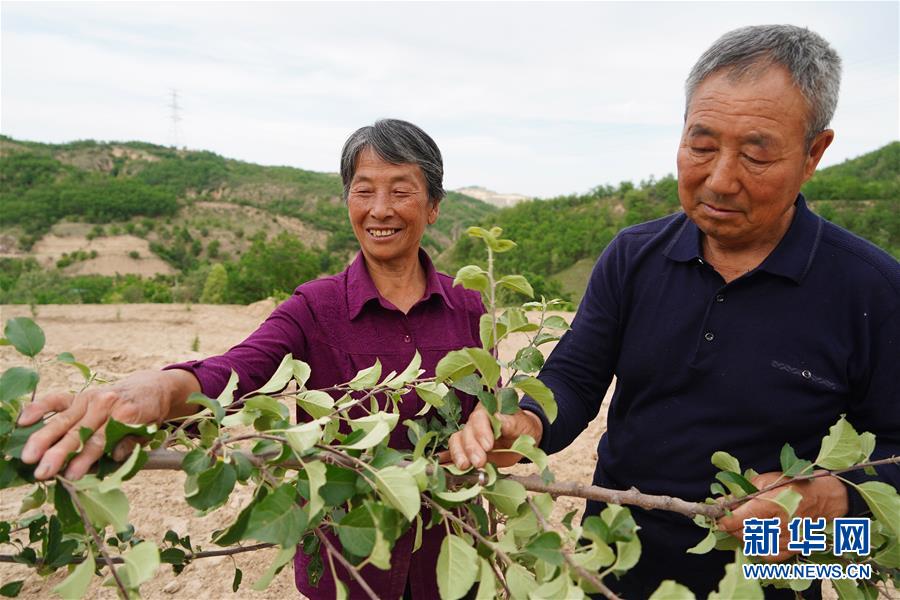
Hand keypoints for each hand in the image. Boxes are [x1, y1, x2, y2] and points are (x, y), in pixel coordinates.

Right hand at [17, 369, 200, 480]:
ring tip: (28, 456)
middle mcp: (104, 403)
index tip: (71, 476)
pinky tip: (23, 421)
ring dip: (43, 438)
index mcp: (125, 414)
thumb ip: (131, 443)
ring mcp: (89, 398)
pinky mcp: (78, 395)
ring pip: (63, 419)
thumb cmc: (147, 415)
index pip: (101, 440)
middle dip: (58, 453)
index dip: (85, 458)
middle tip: (42, 472)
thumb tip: (114, 455)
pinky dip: (39, 408)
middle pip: (78, 431)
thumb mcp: (149, 431)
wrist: (150, 387)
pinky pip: (56, 400)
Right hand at [441, 404, 542, 469]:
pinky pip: (455, 453)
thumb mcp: (521, 424)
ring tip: (464, 467)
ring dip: (459, 455)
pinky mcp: (467, 450)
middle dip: (471, 448)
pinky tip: (445, 467)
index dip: (481, 432)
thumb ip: (510, 422)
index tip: (488, 446)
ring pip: (456, 441)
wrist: (523, 439)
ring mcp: (469, 436)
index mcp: (488, 410)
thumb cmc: (522, 427)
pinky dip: (448, 460)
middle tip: (479, 462)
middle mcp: (475, 422)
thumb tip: (499, 419)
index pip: (479, 418)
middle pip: (466, 432)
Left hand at [717, 470, 848, 561]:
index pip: (738, 519)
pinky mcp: (793, 548)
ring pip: (753, 544)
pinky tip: (758, 537)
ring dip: (743, 535)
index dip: (723, 520)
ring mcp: (787, 539)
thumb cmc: (793, 486)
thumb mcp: (765, 481)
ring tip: (744, 525)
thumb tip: (721, 502)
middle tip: (729, 518)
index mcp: (771, 505)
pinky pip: (768, 554)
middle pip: (743, 532)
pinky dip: (758, 548)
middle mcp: (779, 525)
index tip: (717, 517)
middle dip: (732, 526)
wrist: (824, 499)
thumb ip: (742, 492)